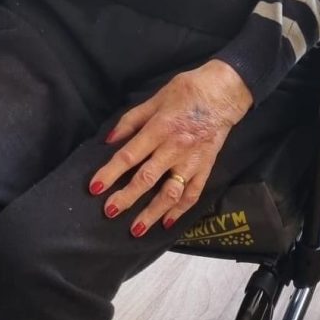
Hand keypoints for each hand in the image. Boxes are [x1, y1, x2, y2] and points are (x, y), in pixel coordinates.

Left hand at [88, 60, 253, 236]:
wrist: (223, 92)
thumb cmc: (186, 91)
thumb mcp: (156, 98)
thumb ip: (132, 120)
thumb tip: (110, 140)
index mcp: (160, 128)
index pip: (130, 155)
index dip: (111, 173)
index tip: (95, 188)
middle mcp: (174, 148)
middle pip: (147, 178)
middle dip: (126, 198)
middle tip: (109, 211)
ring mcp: (192, 161)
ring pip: (170, 192)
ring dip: (152, 212)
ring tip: (136, 229)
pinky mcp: (206, 167)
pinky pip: (193, 193)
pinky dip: (180, 210)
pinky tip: (166, 222)